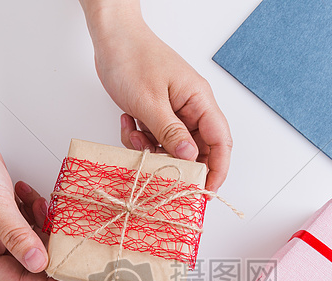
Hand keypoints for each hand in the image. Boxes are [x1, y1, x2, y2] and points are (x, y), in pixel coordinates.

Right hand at [0, 117, 75, 280]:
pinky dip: (31, 206)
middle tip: (70, 240)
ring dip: (40, 223)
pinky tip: (27, 192)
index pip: (15, 277)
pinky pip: (23, 216)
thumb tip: (38, 263)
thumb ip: (17, 235)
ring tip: (44, 206)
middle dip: (47, 247)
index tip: (70, 280)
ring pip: (26, 234)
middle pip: (24, 257)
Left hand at [83, 5, 231, 191]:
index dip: (218, 168)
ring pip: (171, 147)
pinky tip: (127, 123)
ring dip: (152, 150)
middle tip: (162, 174)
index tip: (207, 190)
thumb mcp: (150, 101)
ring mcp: (173, 111)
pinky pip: (154, 139)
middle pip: (197, 149)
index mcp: (199, 101)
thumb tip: (189, 158)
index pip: (221, 141)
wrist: (110, 38)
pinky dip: (139, 139)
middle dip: (178, 163)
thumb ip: (170, 132)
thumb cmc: (132, 58)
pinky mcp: (155, 114)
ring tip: (134, 136)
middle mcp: (190, 108)